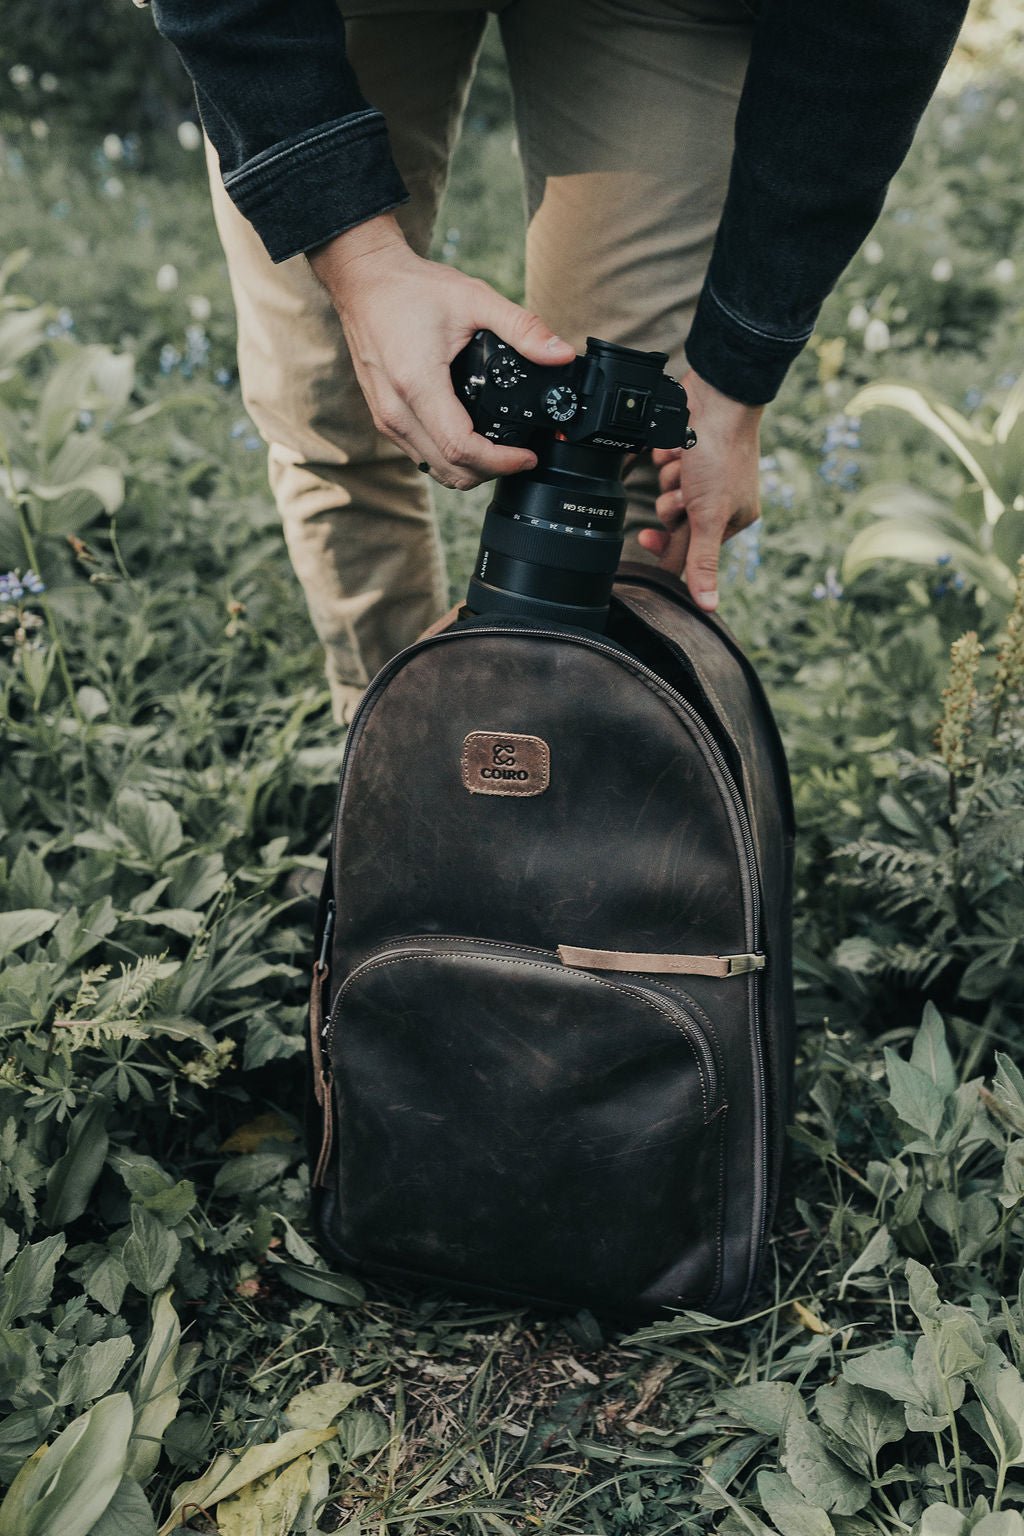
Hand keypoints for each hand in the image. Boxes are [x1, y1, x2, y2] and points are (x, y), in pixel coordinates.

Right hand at [309, 214, 575, 488]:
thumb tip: (561, 353)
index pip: (461, 447)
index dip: (500, 461)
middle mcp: (396, 410)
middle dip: (491, 471)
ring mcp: (386, 418)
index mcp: (417, 383)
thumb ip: (522, 327)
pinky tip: (472, 441)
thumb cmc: (411, 288)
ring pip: (434, 469)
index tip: (527, 456)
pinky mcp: (384, 418)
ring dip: (470, 470)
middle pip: (449, 469)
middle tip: (521, 456)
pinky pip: (421, 455)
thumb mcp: (475, 298)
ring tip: (501, 451)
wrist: (363, 281)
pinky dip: (450, 459)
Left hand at [639, 369, 762, 611]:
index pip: (690, 549)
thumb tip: (708, 606)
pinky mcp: (686, 452)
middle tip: (684, 489)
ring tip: (688, 460)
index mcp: (733, 519)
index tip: (647, 538)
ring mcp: (701, 474)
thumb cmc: (722, 455)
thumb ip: (703, 561)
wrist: (717, 397)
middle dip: (672, 503)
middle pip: (673, 521)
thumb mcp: (709, 516)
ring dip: (669, 477)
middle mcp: (719, 499)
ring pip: (665, 493)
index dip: (668, 545)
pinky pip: (661, 465)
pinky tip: (678, 443)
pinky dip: (666, 454)